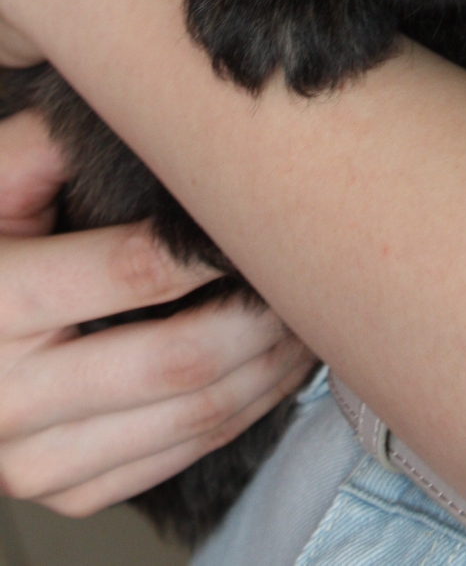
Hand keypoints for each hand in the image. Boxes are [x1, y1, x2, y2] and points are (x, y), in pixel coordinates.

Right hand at [0, 110, 314, 515]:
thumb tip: (139, 99)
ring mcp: (38, 460)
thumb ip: (47, 145)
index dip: (214, 248)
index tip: (268, 220)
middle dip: (263, 318)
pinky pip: (178, 458)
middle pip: (181, 357)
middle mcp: (9, 397)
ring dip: (269, 369)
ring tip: (307, 319)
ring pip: (193, 416)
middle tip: (311, 276)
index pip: (135, 272)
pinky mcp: (67, 492)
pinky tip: (272, 369)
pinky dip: (243, 412)